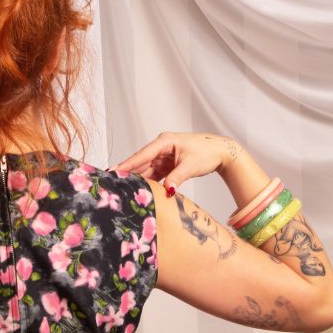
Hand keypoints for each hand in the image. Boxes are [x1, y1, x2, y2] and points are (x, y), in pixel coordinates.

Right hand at [113, 131, 241, 189]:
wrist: (220, 152)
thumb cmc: (206, 153)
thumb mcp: (190, 166)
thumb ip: (176, 178)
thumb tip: (166, 190)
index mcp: (164, 142)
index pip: (142, 155)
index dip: (127, 164)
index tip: (113, 170)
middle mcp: (161, 148)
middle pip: (141, 163)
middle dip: (128, 173)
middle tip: (112, 183)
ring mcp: (163, 157)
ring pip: (146, 170)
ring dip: (137, 180)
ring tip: (123, 190)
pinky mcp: (167, 165)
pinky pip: (154, 175)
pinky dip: (148, 183)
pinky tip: (139, 190)